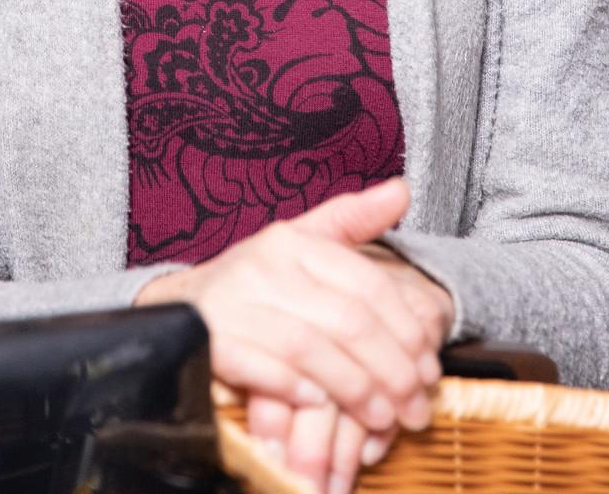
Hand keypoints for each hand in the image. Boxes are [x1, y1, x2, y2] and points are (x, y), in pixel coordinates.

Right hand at [135, 176, 452, 479]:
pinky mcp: (209, 339)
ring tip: (383, 419)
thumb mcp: (300, 242)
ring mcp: (234, 301)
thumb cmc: (254, 282)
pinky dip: (295, 388)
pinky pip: (260, 366)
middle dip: (391, 370)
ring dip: (354, 390)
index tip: (430, 368)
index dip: (406, 329)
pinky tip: (320, 404)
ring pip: (311, 347)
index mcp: (292, 240)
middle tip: (415, 406)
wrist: (178, 306)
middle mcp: (264, 265)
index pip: (367, 284)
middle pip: (347, 321)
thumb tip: (402, 189)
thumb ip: (351, 220)